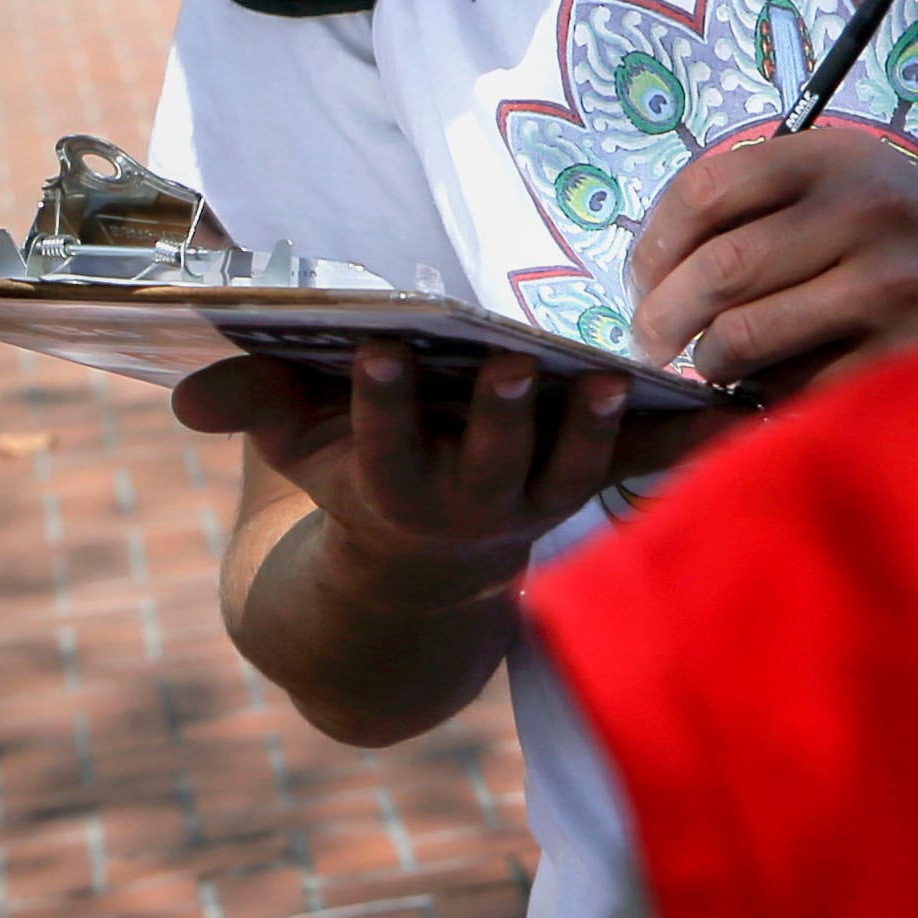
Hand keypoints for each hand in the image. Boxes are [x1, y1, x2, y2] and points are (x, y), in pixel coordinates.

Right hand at [173, 345, 725, 608]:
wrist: (425, 564)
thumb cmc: (354, 470)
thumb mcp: (293, 442)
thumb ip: (249, 407)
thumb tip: (183, 399)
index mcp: (390, 490)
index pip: (379, 445)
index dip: (377, 405)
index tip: (376, 354)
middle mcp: (470, 504)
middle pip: (487, 461)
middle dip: (497, 415)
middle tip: (510, 364)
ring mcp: (537, 502)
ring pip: (569, 474)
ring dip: (590, 432)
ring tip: (608, 383)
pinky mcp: (591, 488)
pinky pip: (644, 469)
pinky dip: (687, 445)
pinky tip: (735, 410)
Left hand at [626, 123, 917, 390]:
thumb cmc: (906, 243)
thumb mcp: (848, 186)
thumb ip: (763, 206)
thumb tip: (650, 274)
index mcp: (837, 156)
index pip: (706, 187)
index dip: (652, 242)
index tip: (641, 280)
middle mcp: (865, 209)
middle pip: (716, 268)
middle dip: (662, 317)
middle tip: (653, 343)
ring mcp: (891, 283)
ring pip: (743, 337)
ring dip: (709, 364)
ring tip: (713, 368)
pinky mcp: (906, 352)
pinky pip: (795, 389)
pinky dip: (763, 401)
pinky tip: (765, 395)